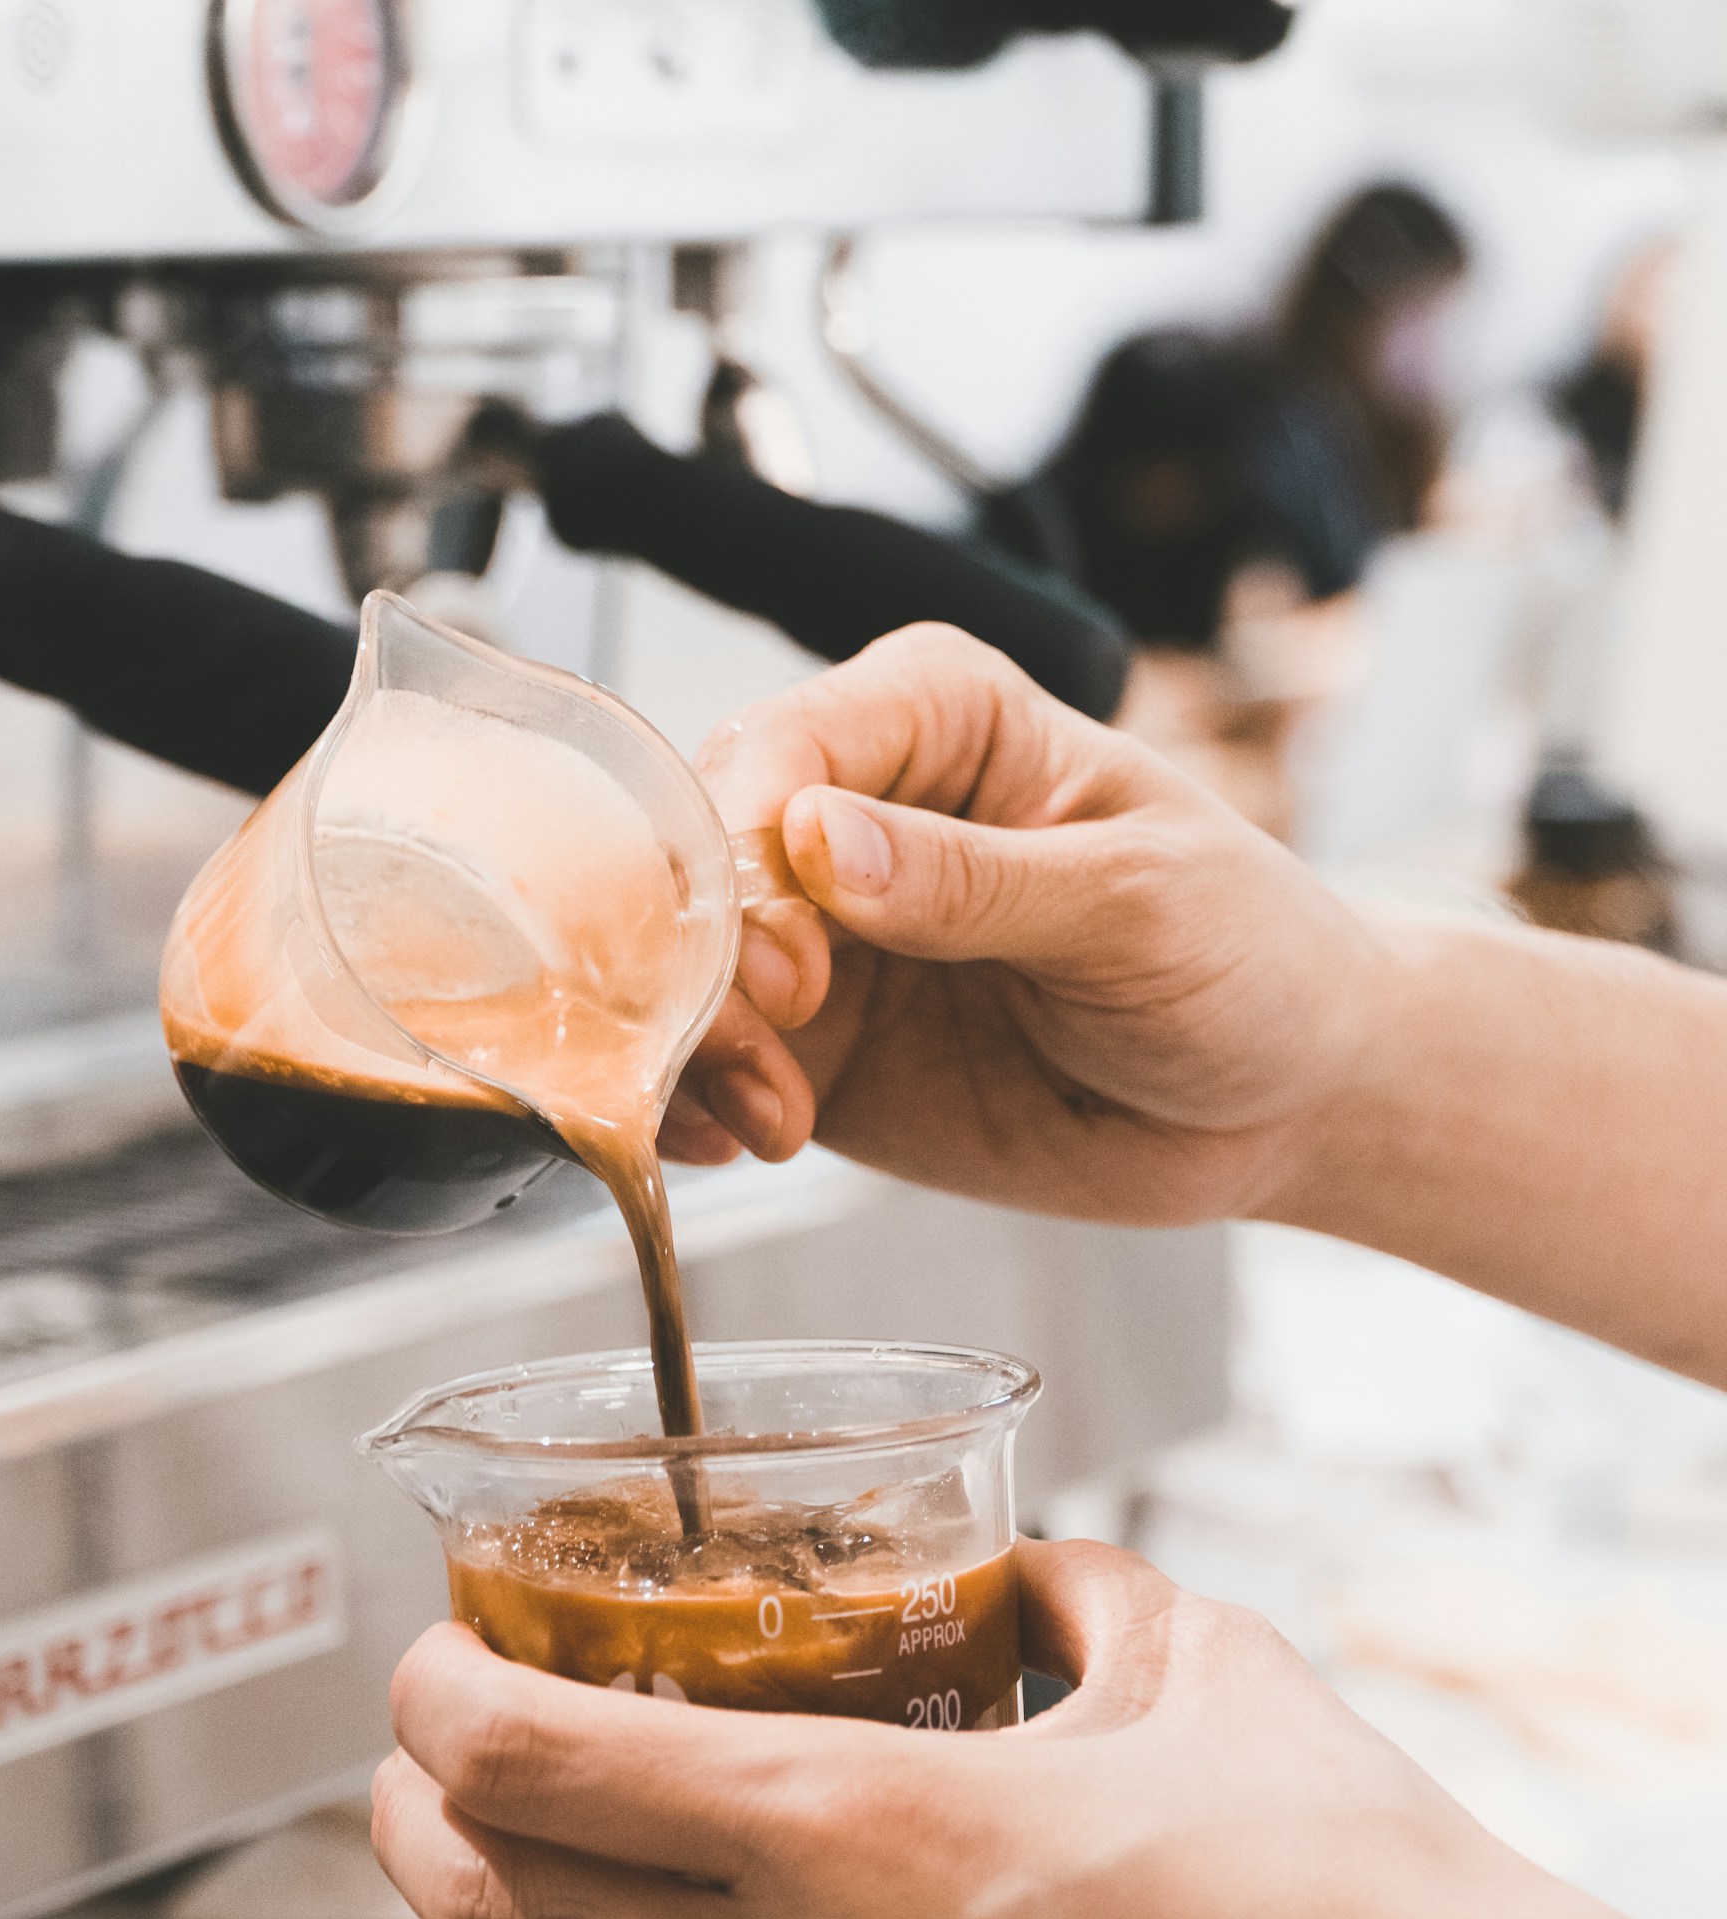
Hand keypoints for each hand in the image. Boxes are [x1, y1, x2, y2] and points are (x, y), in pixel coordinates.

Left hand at [373, 1538, 1669, 1918]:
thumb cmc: (1341, 1890)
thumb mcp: (1197, 1670)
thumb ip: (1071, 1600)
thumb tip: (1019, 1583)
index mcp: (853, 1819)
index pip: (529, 1754)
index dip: (432, 1697)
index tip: (435, 1669)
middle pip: (486, 1912)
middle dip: (414, 1829)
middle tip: (430, 1790)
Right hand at [662, 621, 1390, 1226]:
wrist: (1285, 1102)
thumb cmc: (1247, 955)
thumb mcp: (1131, 905)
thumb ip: (972, 881)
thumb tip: (820, 845)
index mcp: (934, 716)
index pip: (783, 748)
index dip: (755, 850)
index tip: (796, 955)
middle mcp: (856, 812)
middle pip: (705, 857)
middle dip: (710, 959)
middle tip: (776, 1046)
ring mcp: (827, 936)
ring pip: (691, 970)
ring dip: (700, 1045)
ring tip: (772, 1119)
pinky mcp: (818, 1049)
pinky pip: (716, 1067)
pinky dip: (699, 1106)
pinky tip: (736, 1143)